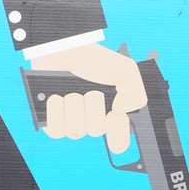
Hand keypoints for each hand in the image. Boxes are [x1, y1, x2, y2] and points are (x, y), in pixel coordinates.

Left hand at [32, 44, 146, 153]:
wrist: (63, 49)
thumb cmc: (93, 59)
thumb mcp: (126, 70)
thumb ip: (136, 92)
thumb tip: (122, 111)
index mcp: (111, 113)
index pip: (119, 140)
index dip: (119, 135)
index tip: (115, 116)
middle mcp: (92, 119)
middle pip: (96, 130)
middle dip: (93, 106)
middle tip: (90, 90)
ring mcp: (72, 121)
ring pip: (76, 131)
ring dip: (74, 106)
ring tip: (71, 91)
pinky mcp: (52, 120)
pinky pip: (56, 131)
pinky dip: (57, 112)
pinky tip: (57, 97)